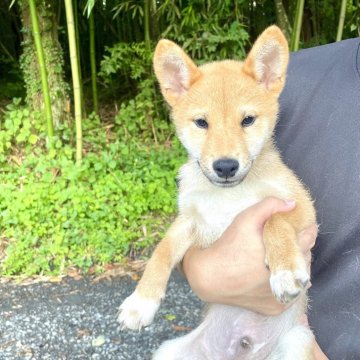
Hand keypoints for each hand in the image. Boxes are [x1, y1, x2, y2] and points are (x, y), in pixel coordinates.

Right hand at [182, 197, 316, 314]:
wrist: (210, 277)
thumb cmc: (229, 246)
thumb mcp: (245, 219)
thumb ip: (269, 206)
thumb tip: (292, 203)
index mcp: (286, 255)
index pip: (308, 240)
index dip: (307, 230)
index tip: (304, 226)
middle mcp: (289, 279)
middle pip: (305, 259)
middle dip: (300, 248)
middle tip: (290, 240)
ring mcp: (284, 297)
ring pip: (301, 278)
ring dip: (296, 265)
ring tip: (283, 256)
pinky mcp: (275, 308)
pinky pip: (290, 294)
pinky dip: (287, 283)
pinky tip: (277, 274)